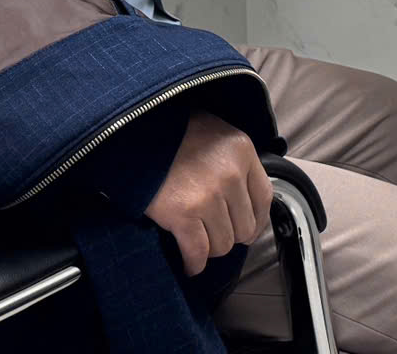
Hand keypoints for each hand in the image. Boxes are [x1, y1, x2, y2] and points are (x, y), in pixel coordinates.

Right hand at [143, 111, 270, 276]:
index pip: (264, 198)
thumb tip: (242, 198)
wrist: (132, 132)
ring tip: (198, 242)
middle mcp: (231, 175)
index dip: (256, 220)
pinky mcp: (183, 214)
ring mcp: (208, 196)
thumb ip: (233, 161)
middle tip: (213, 233)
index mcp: (242, 151)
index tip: (247, 229)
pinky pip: (197, 252)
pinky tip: (190, 264)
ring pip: (223, 244)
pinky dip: (194, 263)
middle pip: (244, 227)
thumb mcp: (215, 134)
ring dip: (210, 249)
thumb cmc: (173, 132)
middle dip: (230, 235)